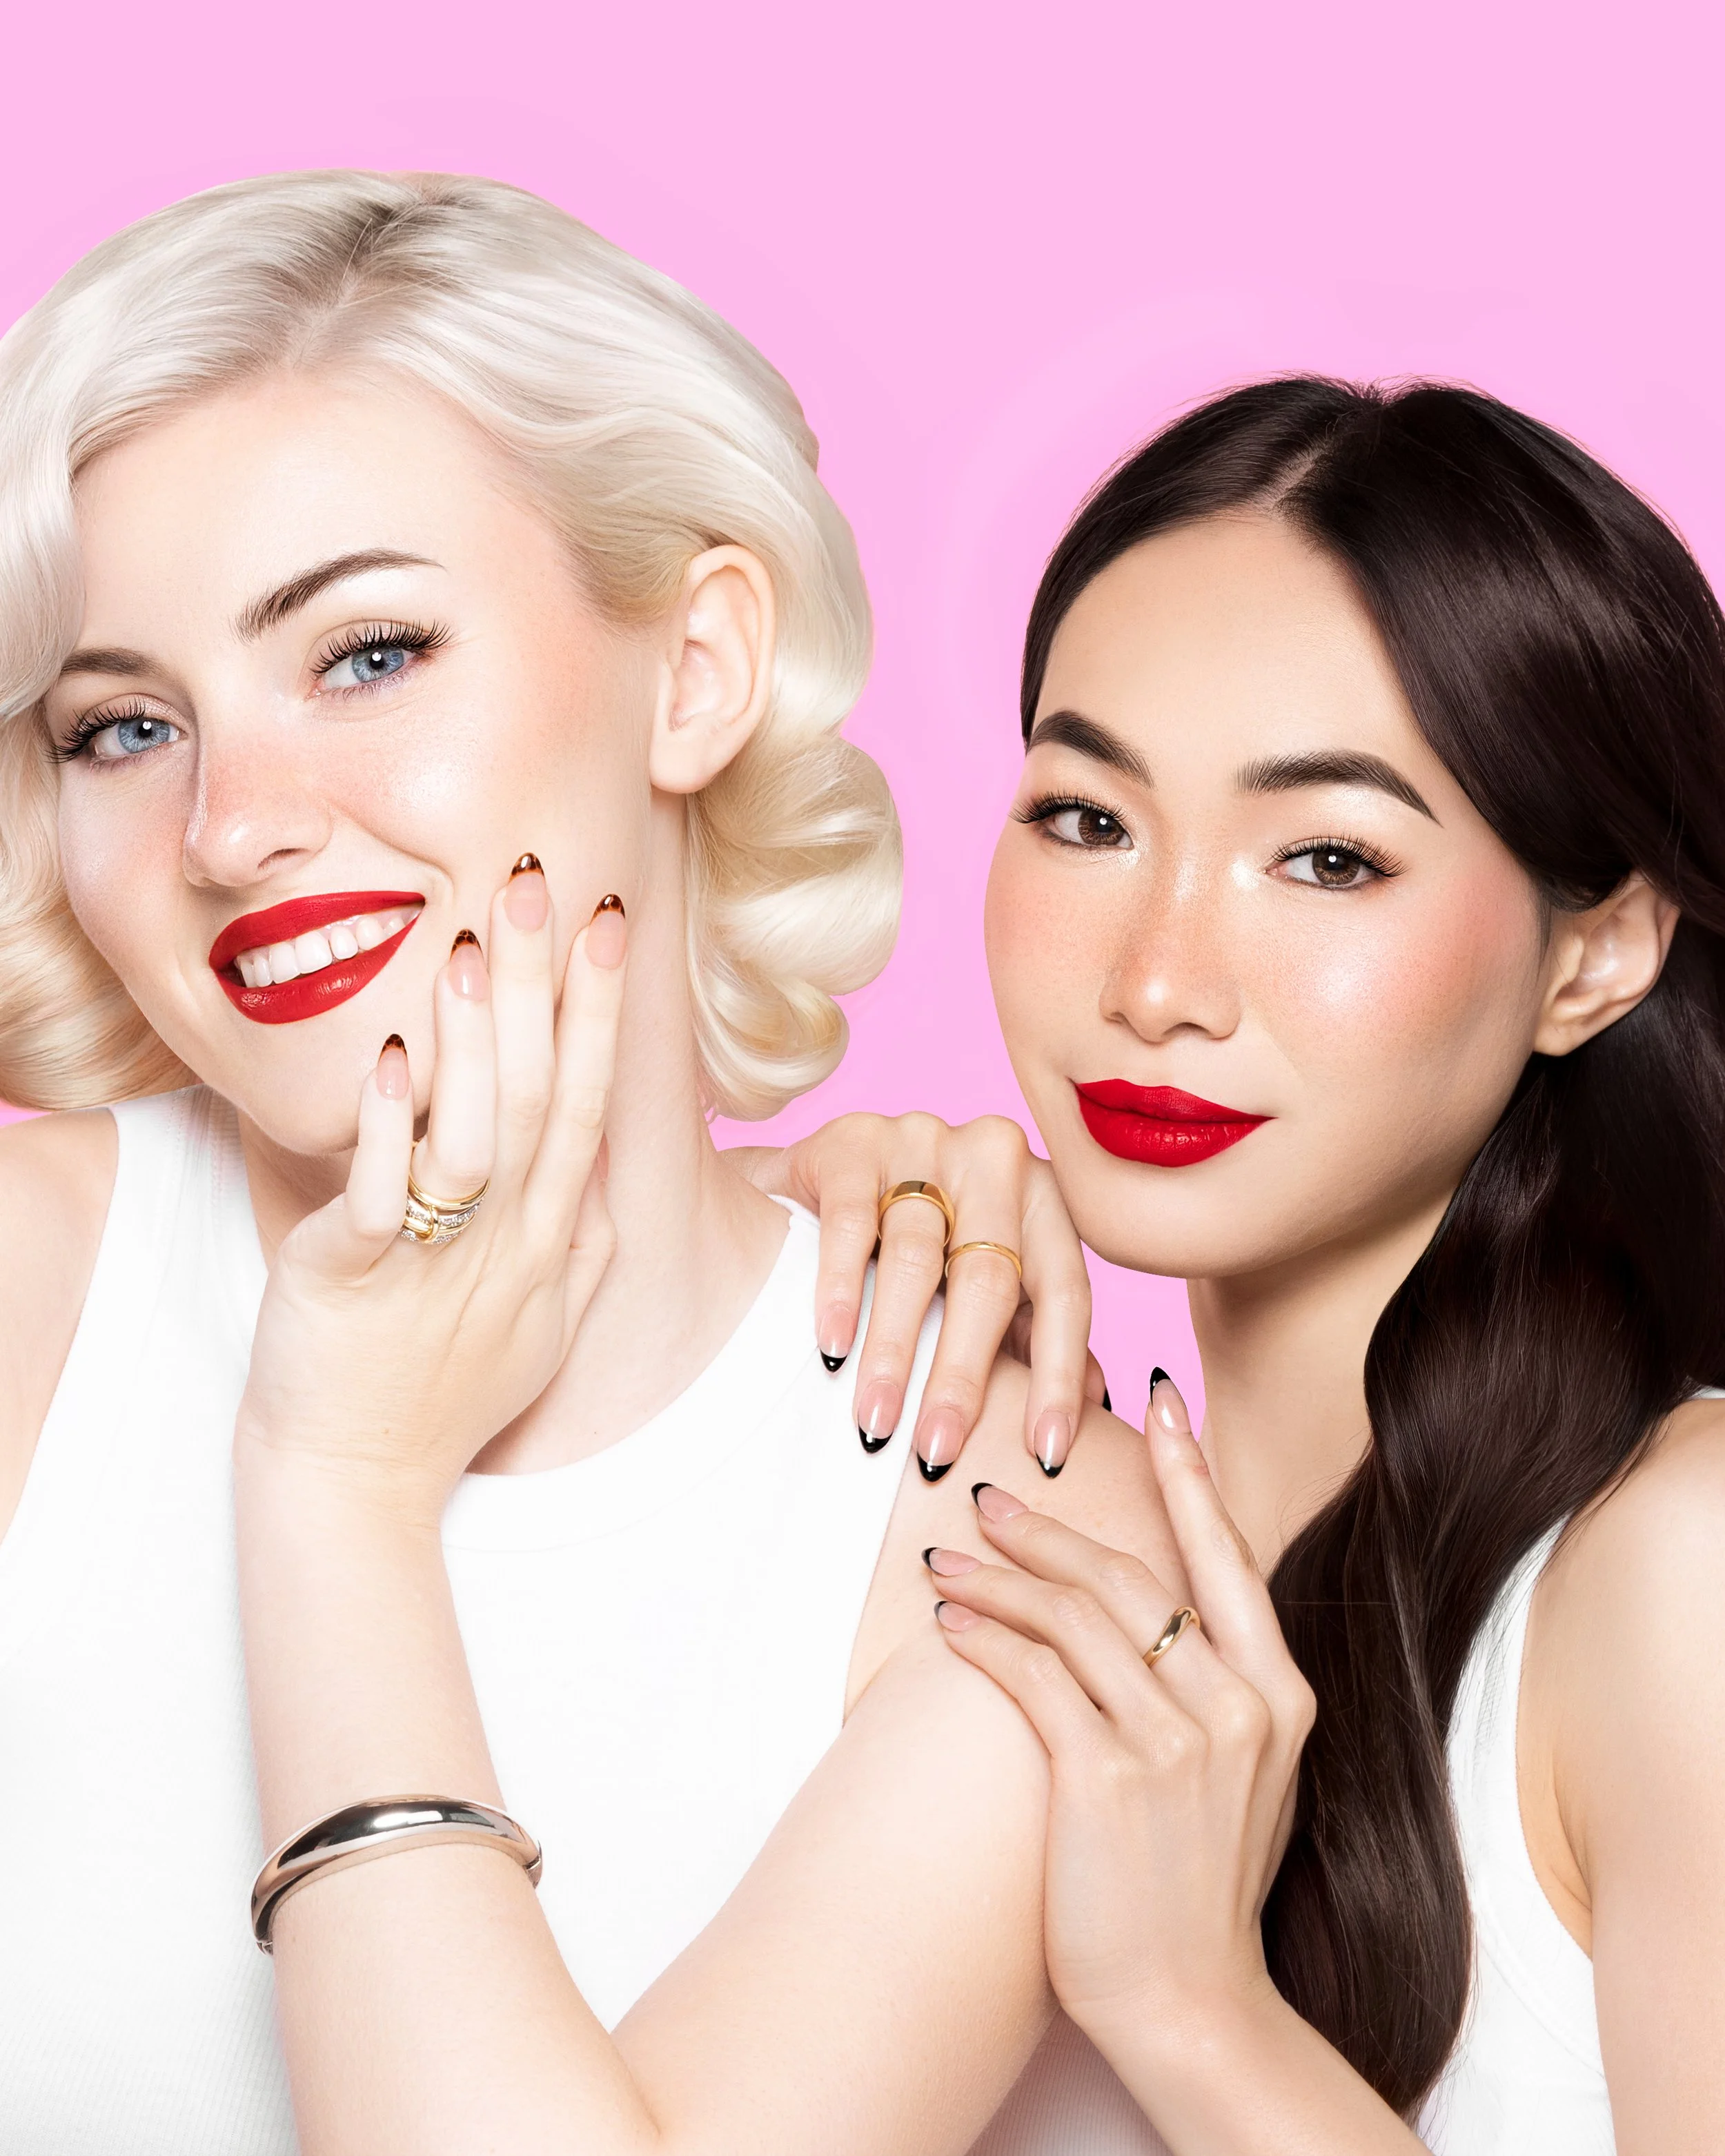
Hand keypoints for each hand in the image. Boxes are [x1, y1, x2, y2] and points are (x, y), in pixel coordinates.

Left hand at [236, 863, 626, 1524]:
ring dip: (476, 1040)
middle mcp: (507, 1242)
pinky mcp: (352, 1279)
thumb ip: (583, 1248)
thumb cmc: (446, 1400)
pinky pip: (378, 1196)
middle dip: (545, 989)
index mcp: (549, 1240)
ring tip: (472, 945)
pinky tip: (392, 1056)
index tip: (611, 924)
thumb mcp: (543, 1327)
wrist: (358, 1484)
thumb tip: (608, 1180)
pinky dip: (388, 1126)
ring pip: (474, 1137)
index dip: (601, 1012)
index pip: (589, 1105)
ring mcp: (435, 1261)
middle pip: (539, 1098)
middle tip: (541, 885)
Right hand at [731, 1113, 1104, 1477]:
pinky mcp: (852, 1143)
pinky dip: (842, 1294)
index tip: (1046, 1455)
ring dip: (894, 1351)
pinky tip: (834, 1349)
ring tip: (875, 1422)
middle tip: (937, 1452)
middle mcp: (995, 1157)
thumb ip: (1036, 1335)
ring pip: (916, 1258)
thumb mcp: (986, 1284)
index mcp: (1044, 1195)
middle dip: (961, 1376)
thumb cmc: (919, 1247)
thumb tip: (1099, 1407)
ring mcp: (923, 1139)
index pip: (1066, 1291)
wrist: (817, 1184)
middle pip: (989, 1278)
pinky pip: (851, 1225)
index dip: (1060, 1376)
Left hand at [924, 1374, 1314, 2050]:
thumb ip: (1219, 1688)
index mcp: (1280, 1696)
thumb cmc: (1203, 1887)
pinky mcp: (1108, 1778)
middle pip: (1132, 1575)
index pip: (1228, 1556)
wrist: (1194, 2005)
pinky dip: (985, 1643)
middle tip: (990, 1495)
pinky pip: (1033, 1678)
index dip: (1189, 1473)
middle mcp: (1238, 1707)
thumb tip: (1163, 1612)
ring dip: (999, 1579)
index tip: (1160, 1401)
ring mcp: (1177, 1743)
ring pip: (1074, 1617)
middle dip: (1052, 1528)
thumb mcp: (1249, 1776)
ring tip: (948, 1561)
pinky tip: (952, 1629)